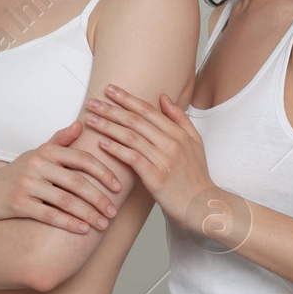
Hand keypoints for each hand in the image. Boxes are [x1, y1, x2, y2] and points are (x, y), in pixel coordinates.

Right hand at [0, 121, 122, 232]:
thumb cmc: (15, 173)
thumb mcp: (37, 153)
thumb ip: (60, 140)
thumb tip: (83, 123)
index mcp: (47, 152)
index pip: (82, 159)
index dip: (103, 173)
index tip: (118, 186)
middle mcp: (37, 165)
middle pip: (77, 182)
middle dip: (99, 198)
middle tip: (113, 211)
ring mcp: (27, 184)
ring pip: (66, 201)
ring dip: (88, 214)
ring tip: (103, 224)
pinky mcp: (18, 204)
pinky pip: (49, 215)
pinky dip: (69, 223)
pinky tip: (83, 230)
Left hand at [83, 86, 214, 226]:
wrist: (203, 204)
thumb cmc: (196, 174)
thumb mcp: (195, 141)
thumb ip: (179, 118)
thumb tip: (163, 97)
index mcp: (178, 133)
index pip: (148, 110)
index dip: (127, 98)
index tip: (110, 89)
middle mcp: (171, 143)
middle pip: (136, 121)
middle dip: (111, 109)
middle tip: (92, 101)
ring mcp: (164, 160)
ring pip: (131, 137)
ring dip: (108, 127)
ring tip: (90, 119)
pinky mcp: (156, 178)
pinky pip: (132, 159)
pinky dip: (116, 149)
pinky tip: (102, 143)